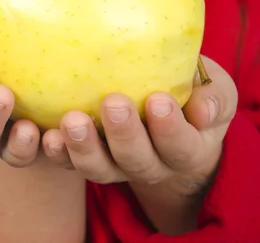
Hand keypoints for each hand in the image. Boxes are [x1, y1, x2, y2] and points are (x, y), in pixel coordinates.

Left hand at [42, 56, 237, 195]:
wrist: (164, 112)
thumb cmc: (192, 94)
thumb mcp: (215, 91)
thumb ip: (214, 98)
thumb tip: (202, 109)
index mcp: (186, 150)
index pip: (180, 147)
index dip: (170, 129)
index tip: (158, 99)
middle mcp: (150, 166)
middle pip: (136, 161)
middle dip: (124, 135)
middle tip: (112, 102)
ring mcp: (114, 165)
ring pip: (97, 168)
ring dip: (83, 147)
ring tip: (71, 120)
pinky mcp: (85, 156)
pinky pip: (67, 161)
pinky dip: (56, 151)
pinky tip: (44, 132)